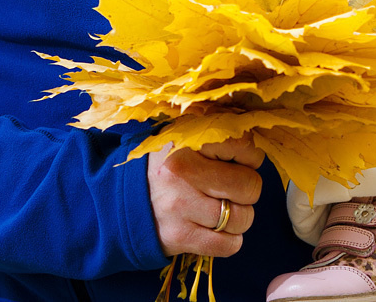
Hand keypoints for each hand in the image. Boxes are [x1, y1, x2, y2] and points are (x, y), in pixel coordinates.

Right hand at [148, 139, 262, 257]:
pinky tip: (217, 229)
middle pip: (249, 186)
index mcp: (188, 140)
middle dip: (248, 189)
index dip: (249, 157)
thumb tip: (251, 132)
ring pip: (242, 217)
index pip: (243, 146)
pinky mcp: (180, 236)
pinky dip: (231, 240)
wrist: (123, 199)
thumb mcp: (185, 136)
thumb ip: (217, 130)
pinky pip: (229, 245)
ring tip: (222, 208)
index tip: (239, 162)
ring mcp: (181, 205)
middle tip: (231, 188)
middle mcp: (183, 171)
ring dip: (240, 216)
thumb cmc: (166, 166)